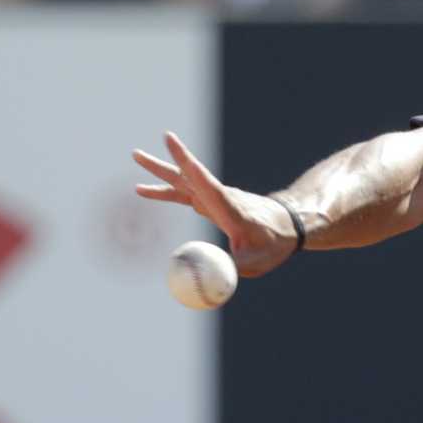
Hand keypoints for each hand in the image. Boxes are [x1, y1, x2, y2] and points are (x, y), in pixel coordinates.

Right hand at [132, 132, 299, 277]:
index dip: (187, 164)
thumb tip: (211, 282)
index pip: (204, 182)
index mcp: (228, 206)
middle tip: (135, 154)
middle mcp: (218, 197)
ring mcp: (213, 198)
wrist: (287, 227)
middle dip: (162, 166)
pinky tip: (143, 190)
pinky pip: (183, 196)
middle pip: (187, 178)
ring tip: (136, 156)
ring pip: (183, 182)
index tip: (170, 141)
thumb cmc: (273, 243)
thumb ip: (234, 268)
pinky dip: (164, 192)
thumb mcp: (256, 261)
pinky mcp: (210, 204)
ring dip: (159, 172)